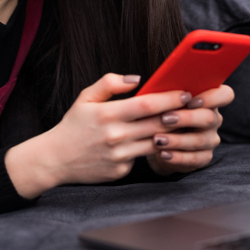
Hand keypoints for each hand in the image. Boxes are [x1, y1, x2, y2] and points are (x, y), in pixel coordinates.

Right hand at [4, 73, 190, 197]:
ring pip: (155, 143)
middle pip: (157, 124)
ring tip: (185, 123)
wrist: (54, 159)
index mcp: (107, 114)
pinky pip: (142, 158)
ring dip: (172, 133)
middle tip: (195, 107)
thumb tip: (137, 78)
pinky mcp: (120, 171)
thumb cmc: (73, 125)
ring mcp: (118, 156)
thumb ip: (109, 83)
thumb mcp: (85, 98)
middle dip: (179, 115)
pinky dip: (152, 149)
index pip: (147, 104)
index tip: (186, 93)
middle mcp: (115, 136)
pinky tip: (163, 142)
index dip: (170, 98)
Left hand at [146, 84, 233, 175]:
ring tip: (158, 140)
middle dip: (186, 118)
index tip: (189, 100)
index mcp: (208, 99)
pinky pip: (194, 158)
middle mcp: (213, 119)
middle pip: (209, 118)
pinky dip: (178, 157)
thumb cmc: (162, 112)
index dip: (211, 97)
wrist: (157, 140)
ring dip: (177, 140)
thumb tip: (160, 83)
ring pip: (199, 140)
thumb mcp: (165, 99)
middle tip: (164, 119)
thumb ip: (169, 91)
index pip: (225, 95)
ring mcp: (210, 139)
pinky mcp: (204, 157)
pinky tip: (163, 153)